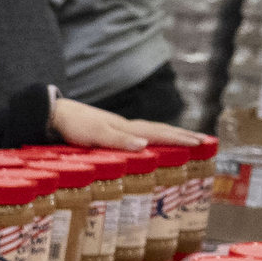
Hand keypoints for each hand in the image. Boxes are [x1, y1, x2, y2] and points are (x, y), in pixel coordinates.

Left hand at [47, 96, 207, 150]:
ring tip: (189, 140)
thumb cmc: (74, 126)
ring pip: (153, 130)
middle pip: (161, 130)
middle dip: (183, 136)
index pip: (160, 133)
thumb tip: (145, 145)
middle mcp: (128, 127)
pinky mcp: (113, 131)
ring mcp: (121, 128)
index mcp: (127, 128)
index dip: (180, 139)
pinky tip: (156, 142)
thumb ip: (118, 140)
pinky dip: (155, 137)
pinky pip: (142, 134)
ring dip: (172, 135)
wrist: (56, 115)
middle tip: (205, 142)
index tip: (201, 144)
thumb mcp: (95, 135)